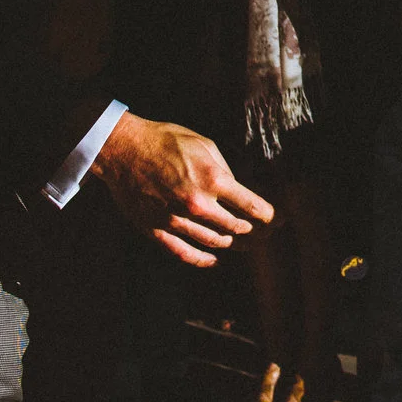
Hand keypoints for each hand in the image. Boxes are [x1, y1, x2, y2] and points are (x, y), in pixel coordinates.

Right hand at [90, 113, 272, 268]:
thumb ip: (224, 169)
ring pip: (214, 242)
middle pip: (236, 227)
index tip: (278, 220)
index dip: (270, 216)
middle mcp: (198, 204)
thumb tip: (237, 189)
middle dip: (255, 231)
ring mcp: (176, 220)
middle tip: (264, 233)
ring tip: (242, 242)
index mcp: (213, 179)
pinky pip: (185, 253)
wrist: (124, 149)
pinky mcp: (157, 230)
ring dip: (231, 243)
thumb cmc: (165, 140)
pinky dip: (203, 260)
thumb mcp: (204, 144)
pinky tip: (214, 260)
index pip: (252, 206)